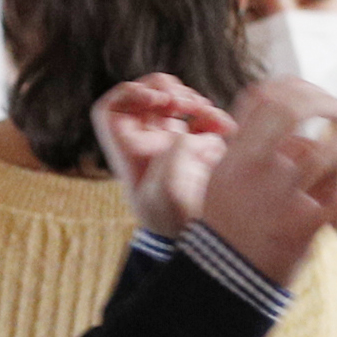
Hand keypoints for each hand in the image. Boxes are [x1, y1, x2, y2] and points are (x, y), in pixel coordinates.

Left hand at [92, 74, 235, 241]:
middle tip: (188, 105)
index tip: (157, 101)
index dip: (130, 94)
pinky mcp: (197, 147)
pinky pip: (201, 118)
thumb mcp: (170, 194)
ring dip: (195, 101)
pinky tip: (225, 128)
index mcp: (129, 154)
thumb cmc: (181, 225)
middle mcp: (146, 146)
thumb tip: (192, 135)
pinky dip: (215, 116)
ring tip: (213, 117)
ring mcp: (172, 145)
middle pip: (144, 96)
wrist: (207, 244)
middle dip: (170, 92)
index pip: (110, 110)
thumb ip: (177, 155)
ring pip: (175, 102)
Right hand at [193, 77, 336, 286]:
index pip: (265, 98)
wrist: (224, 279)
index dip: (297, 88)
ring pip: (326, 153)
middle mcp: (256, 170)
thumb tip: (285, 122)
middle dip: (325, 103)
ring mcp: (279, 198)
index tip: (316, 96)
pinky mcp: (301, 228)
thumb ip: (250, 147)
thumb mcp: (223, 180)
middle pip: (293, 112)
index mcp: (236, 155)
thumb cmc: (229, 225)